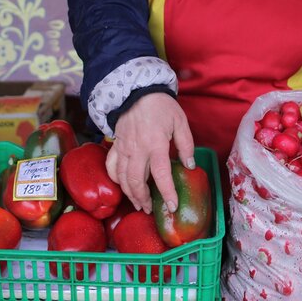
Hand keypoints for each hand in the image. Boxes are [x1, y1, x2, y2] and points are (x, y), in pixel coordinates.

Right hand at [105, 93, 194, 213]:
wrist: (136, 91)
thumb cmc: (161, 106)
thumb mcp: (180, 122)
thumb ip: (186, 145)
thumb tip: (189, 166)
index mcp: (156, 144)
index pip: (161, 174)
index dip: (167, 192)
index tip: (172, 206)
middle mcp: (137, 149)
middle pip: (137, 181)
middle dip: (143, 199)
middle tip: (150, 210)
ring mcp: (124, 148)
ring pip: (123, 178)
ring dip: (130, 194)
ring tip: (139, 204)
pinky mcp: (116, 145)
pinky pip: (112, 167)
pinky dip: (117, 180)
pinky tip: (124, 186)